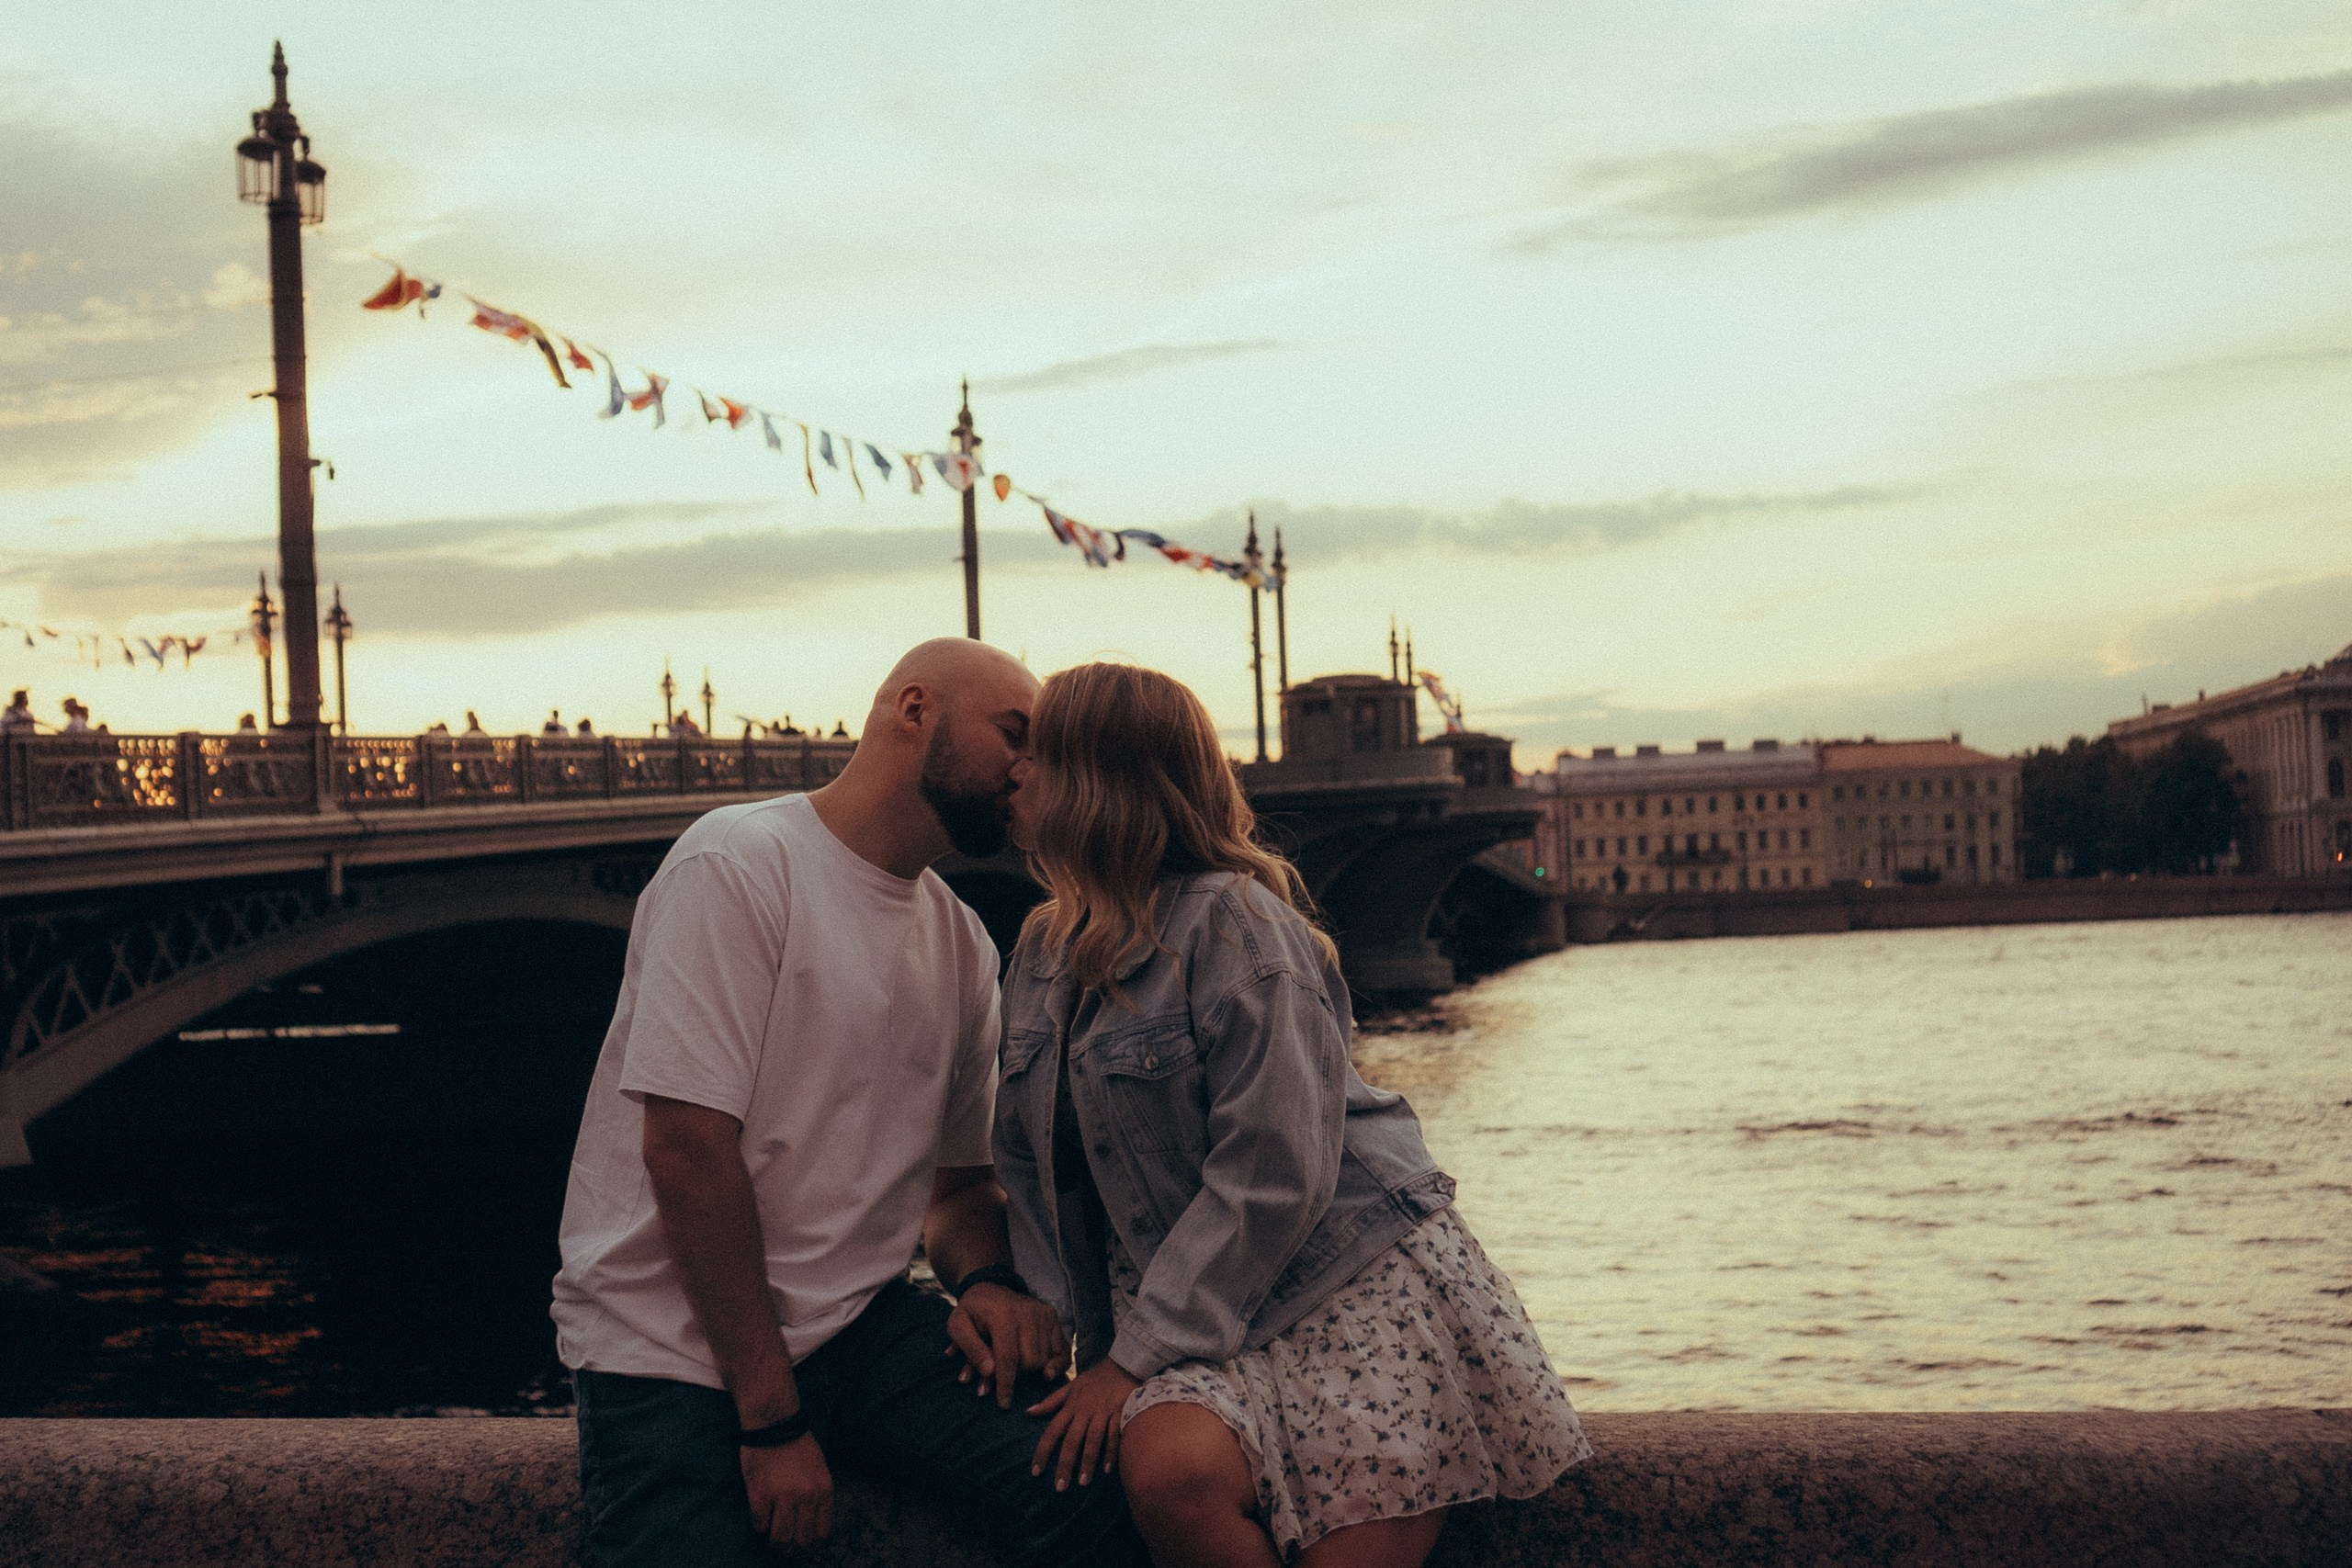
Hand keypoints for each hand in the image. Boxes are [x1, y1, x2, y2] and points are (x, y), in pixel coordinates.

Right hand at [741, 1433, 831, 1550]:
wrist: (774, 1423)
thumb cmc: (797, 1442)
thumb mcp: (820, 1468)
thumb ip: (818, 1494)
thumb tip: (812, 1520)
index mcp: (824, 1491)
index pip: (821, 1531)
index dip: (810, 1542)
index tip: (801, 1541)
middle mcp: (807, 1498)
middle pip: (801, 1539)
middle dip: (792, 1547)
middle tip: (784, 1545)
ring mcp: (783, 1498)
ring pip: (780, 1537)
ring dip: (774, 1542)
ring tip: (770, 1538)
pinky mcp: (761, 1496)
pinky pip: (760, 1524)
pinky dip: (759, 1527)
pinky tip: (760, 1520)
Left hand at [946, 1282, 1069, 1407]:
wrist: (988, 1287)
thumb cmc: (971, 1312)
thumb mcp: (957, 1327)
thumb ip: (971, 1350)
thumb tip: (990, 1373)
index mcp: (1001, 1315)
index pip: (1008, 1357)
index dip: (1006, 1383)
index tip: (1003, 1403)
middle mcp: (1026, 1312)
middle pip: (1030, 1361)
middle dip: (1018, 1375)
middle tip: (1005, 1375)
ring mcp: (1041, 1312)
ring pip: (1045, 1358)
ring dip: (1032, 1370)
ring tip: (1018, 1366)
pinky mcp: (1051, 1315)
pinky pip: (1060, 1348)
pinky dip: (1053, 1362)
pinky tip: (1044, 1369)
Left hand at [1027, 1358, 1139, 1490]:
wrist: (1123, 1363)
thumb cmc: (1095, 1378)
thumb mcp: (1070, 1386)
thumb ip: (1051, 1402)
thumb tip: (1028, 1412)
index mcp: (1071, 1407)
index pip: (1052, 1431)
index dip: (1043, 1451)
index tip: (1035, 1471)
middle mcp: (1084, 1411)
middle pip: (1072, 1439)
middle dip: (1065, 1464)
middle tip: (1060, 1487)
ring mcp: (1103, 1413)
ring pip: (1093, 1439)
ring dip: (1087, 1461)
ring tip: (1082, 1482)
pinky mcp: (1121, 1412)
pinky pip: (1115, 1434)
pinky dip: (1112, 1451)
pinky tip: (1107, 1469)